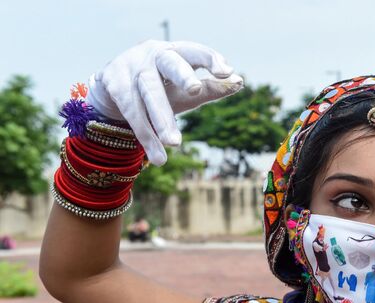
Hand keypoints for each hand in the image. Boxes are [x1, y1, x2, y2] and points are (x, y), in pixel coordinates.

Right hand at [86, 40, 243, 164]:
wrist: (113, 86)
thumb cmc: (162, 85)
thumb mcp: (187, 88)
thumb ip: (212, 87)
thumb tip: (240, 82)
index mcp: (175, 51)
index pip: (195, 51)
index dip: (210, 59)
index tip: (226, 73)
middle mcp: (153, 55)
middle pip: (169, 64)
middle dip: (182, 75)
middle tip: (196, 91)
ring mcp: (131, 68)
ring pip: (148, 94)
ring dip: (162, 119)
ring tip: (175, 143)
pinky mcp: (113, 84)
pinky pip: (133, 113)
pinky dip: (146, 137)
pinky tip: (159, 157)